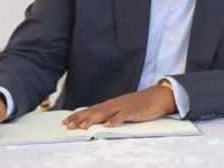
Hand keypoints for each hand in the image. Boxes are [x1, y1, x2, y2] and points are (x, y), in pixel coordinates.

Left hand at [62, 84, 176, 128]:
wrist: (157, 96)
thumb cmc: (140, 104)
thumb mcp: (123, 107)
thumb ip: (111, 113)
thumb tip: (99, 120)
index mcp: (111, 104)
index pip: (91, 109)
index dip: (78, 115)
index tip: (66, 121)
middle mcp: (114, 104)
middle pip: (94, 111)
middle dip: (80, 118)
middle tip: (67, 125)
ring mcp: (123, 107)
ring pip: (104, 113)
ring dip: (92, 119)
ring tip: (82, 126)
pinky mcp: (133, 111)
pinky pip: (122, 116)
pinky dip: (114, 120)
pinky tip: (107, 125)